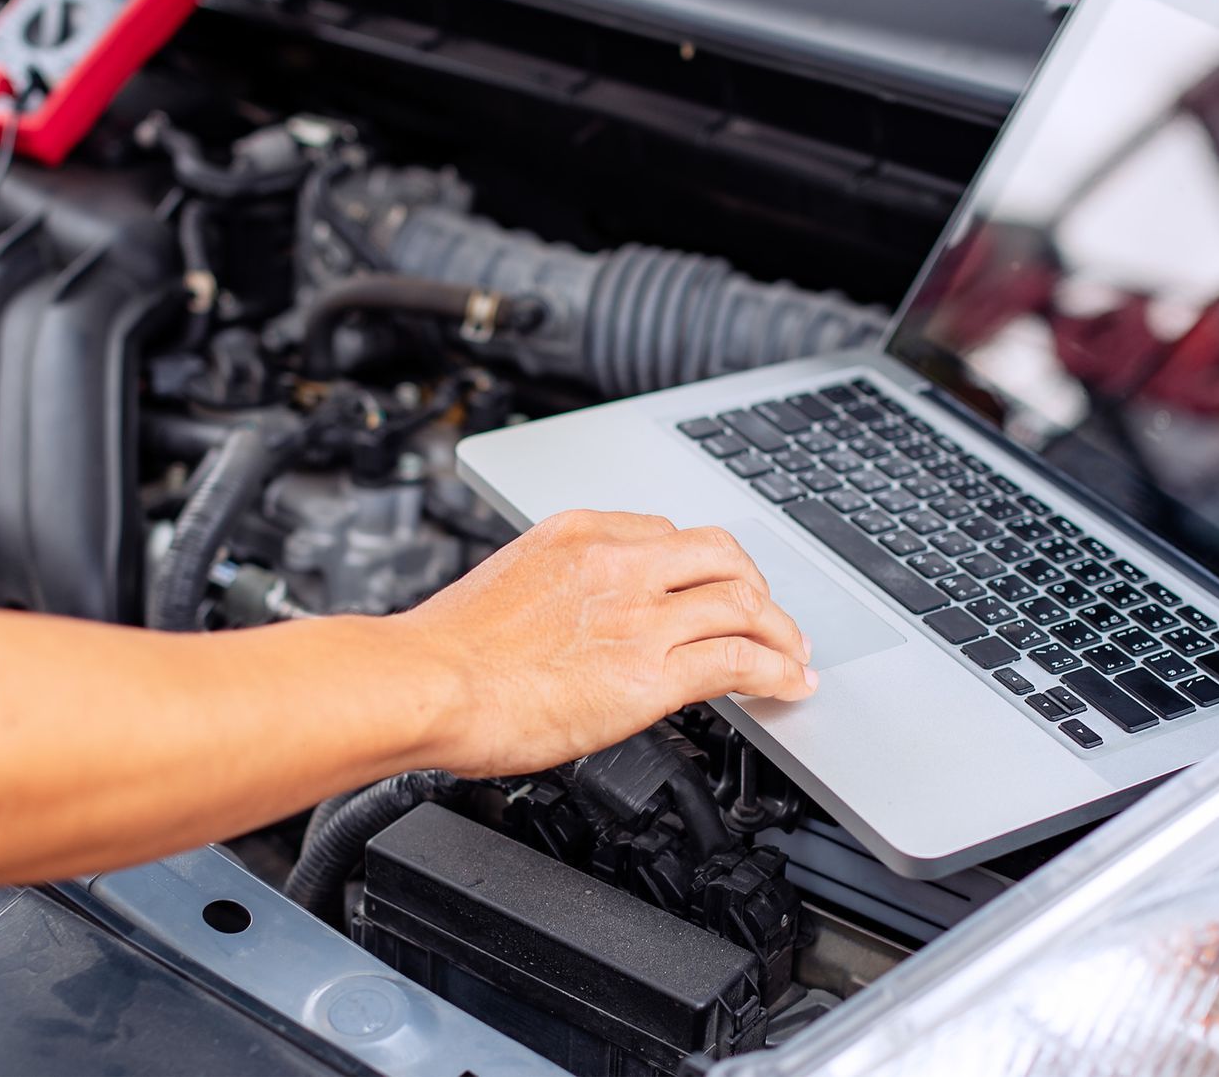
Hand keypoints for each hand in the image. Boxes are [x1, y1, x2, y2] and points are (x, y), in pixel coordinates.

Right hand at [399, 509, 814, 777]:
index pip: (664, 534)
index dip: (699, 568)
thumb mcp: (508, 588)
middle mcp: (616, 563)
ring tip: (791, 656)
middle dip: (755, 586)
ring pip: (743, 602)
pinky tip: (788, 685)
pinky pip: (738, 660)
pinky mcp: (650, 673)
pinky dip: (776, 671)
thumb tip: (571, 627)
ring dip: (779, 632)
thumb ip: (554, 593)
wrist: (427, 683)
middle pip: (721, 553)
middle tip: (767, 618)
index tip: (708, 591)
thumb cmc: (445, 652)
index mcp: (577, 535)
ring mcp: (638, 615)